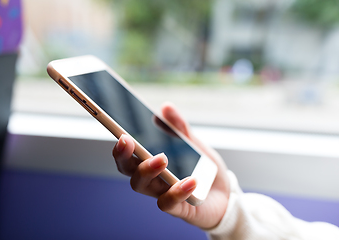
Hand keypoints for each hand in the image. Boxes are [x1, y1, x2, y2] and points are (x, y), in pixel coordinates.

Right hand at [112, 102, 229, 228]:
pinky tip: (191, 180)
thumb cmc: (202, 168)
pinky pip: (169, 203)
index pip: (127, 155)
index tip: (120, 133)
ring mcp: (163, 194)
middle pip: (128, 170)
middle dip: (124, 156)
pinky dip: (178, 191)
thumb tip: (166, 106)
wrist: (225, 193)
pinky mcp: (179, 209)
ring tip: (162, 158)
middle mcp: (151, 179)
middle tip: (128, 141)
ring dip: (148, 170)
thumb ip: (179, 127)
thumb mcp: (193, 143)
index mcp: (150, 162)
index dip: (120, 146)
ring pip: (142, 186)